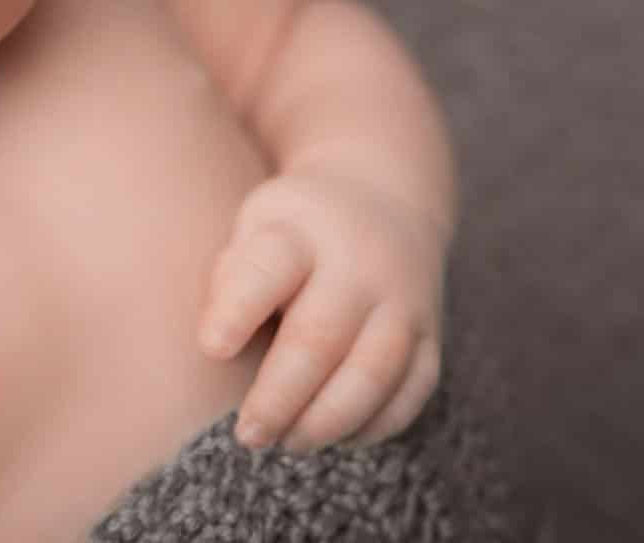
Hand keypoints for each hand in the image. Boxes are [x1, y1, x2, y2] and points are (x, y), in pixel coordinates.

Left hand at [198, 168, 445, 451]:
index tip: (212, 349)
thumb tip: (216, 347)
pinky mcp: (431, 336)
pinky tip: (337, 436)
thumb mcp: (256, 225)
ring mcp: (404, 300)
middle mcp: (361, 263)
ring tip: (287, 442)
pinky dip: (373, 426)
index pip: (269, 268)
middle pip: (321, 336)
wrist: (386, 202)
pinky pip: (411, 393)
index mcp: (302, 229)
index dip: (237, 310)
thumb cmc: (296, 231)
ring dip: (326, 421)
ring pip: (372, 374)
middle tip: (249, 433)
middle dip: (280, 396)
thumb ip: (231, 277)